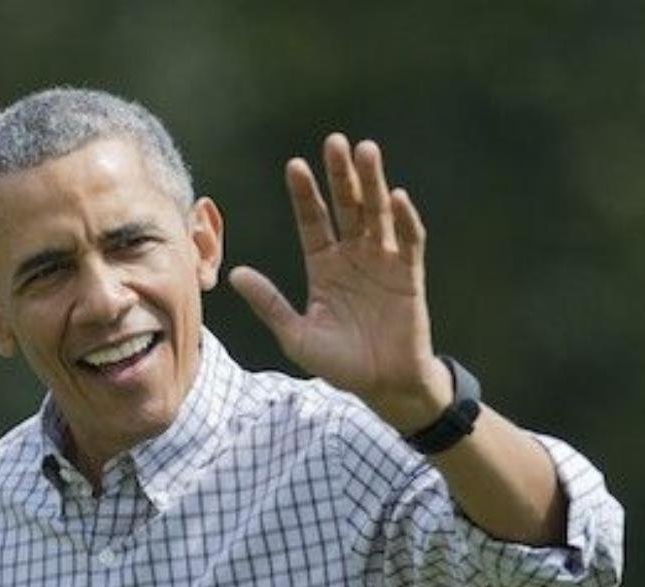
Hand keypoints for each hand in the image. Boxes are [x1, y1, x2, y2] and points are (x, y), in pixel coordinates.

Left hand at [229, 134, 452, 433]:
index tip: (294, 166)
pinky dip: (404, 219)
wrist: (383, 386)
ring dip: (372, 183)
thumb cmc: (341, 364)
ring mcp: (383, 262)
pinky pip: (408, 241)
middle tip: (334, 142)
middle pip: (346, 206)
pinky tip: (396, 197)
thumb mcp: (297, 335)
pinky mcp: (409, 275)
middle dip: (340, 175)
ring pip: (377, 213)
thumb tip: (235, 274)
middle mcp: (353, 256)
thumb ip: (269, 303)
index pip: (312, 221)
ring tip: (366, 151)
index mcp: (324, 266)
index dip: (304, 195)